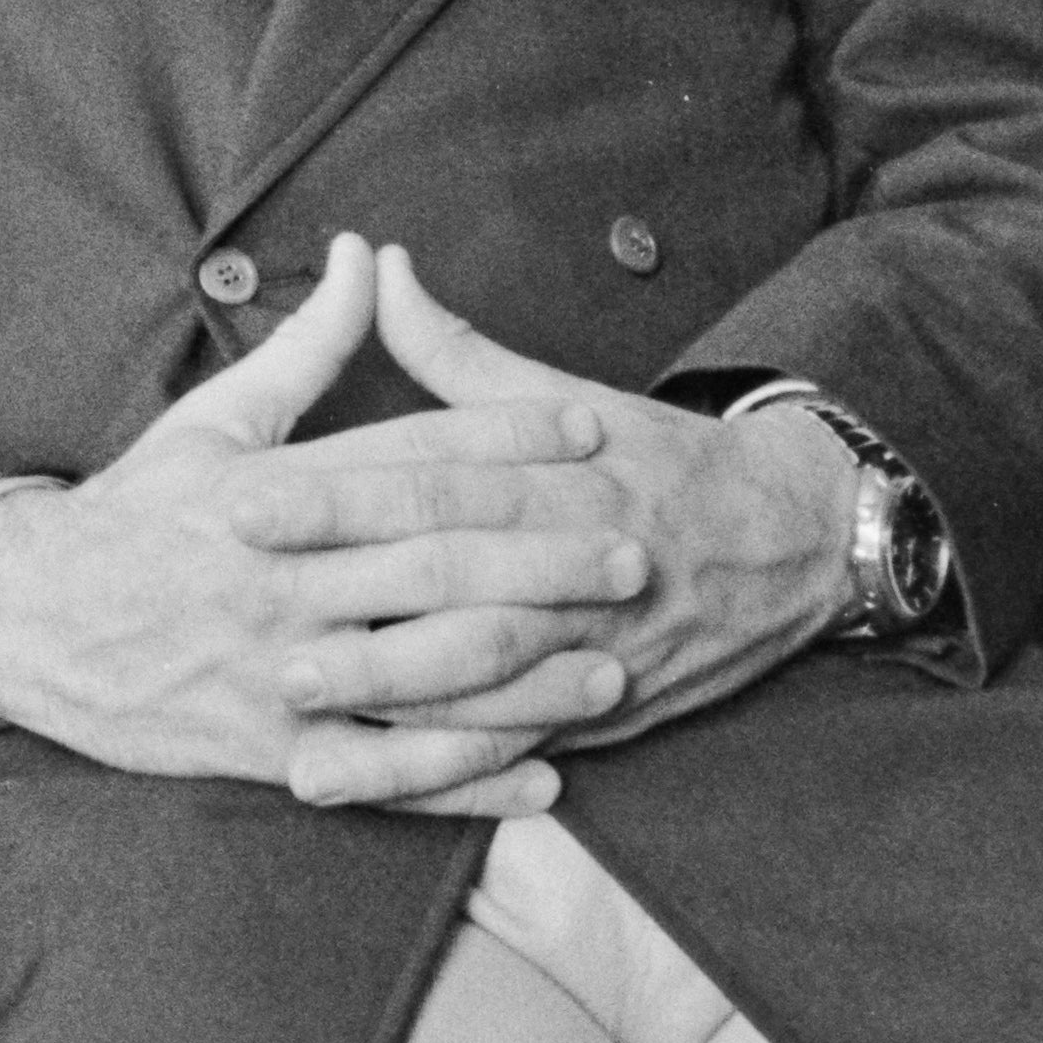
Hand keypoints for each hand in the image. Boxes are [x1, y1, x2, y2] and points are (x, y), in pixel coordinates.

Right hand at [0, 235, 646, 816]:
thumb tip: (368, 253)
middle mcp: (280, 585)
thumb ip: (309, 344)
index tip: (589, 432)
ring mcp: (277, 675)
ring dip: (525, 683)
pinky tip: (542, 782)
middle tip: (631, 555)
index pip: (409, 459)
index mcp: (272, 494)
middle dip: (540, 562)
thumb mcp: (217, 419)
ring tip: (612, 672)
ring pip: (420, 683)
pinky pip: (383, 778)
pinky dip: (463, 787)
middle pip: (432, 570)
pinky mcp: (271, 751)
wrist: (28, 620)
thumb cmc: (138, 511)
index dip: (505, 441)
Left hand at [232, 247, 852, 747]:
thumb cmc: (659, 460)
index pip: (434, 480)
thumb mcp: (567, 393)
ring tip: (294, 699)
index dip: (338, 493)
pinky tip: (376, 775)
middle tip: (251, 613)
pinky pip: (519, 742)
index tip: (246, 500)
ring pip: (485, 673)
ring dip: (388, 692)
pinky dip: (445, 766)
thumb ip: (458, 349)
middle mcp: (578, 558)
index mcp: (562, 473)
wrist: (797, 542)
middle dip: (352, 599)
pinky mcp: (605, 710)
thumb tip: (376, 268)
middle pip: (454, 579)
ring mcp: (594, 641)